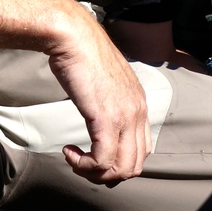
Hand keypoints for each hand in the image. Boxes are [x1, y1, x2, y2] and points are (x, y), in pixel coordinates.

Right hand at [46, 6, 151, 184]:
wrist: (73, 36)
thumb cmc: (82, 53)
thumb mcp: (104, 80)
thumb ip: (109, 99)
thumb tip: (98, 112)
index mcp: (139, 102)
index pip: (143, 149)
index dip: (118, 160)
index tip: (95, 154)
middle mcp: (138, 111)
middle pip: (135, 165)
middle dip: (107, 174)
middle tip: (83, 165)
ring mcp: (125, 116)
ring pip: (121, 169)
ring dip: (95, 173)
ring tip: (75, 161)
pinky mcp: (106, 118)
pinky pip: (102, 160)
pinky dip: (83, 165)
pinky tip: (69, 152)